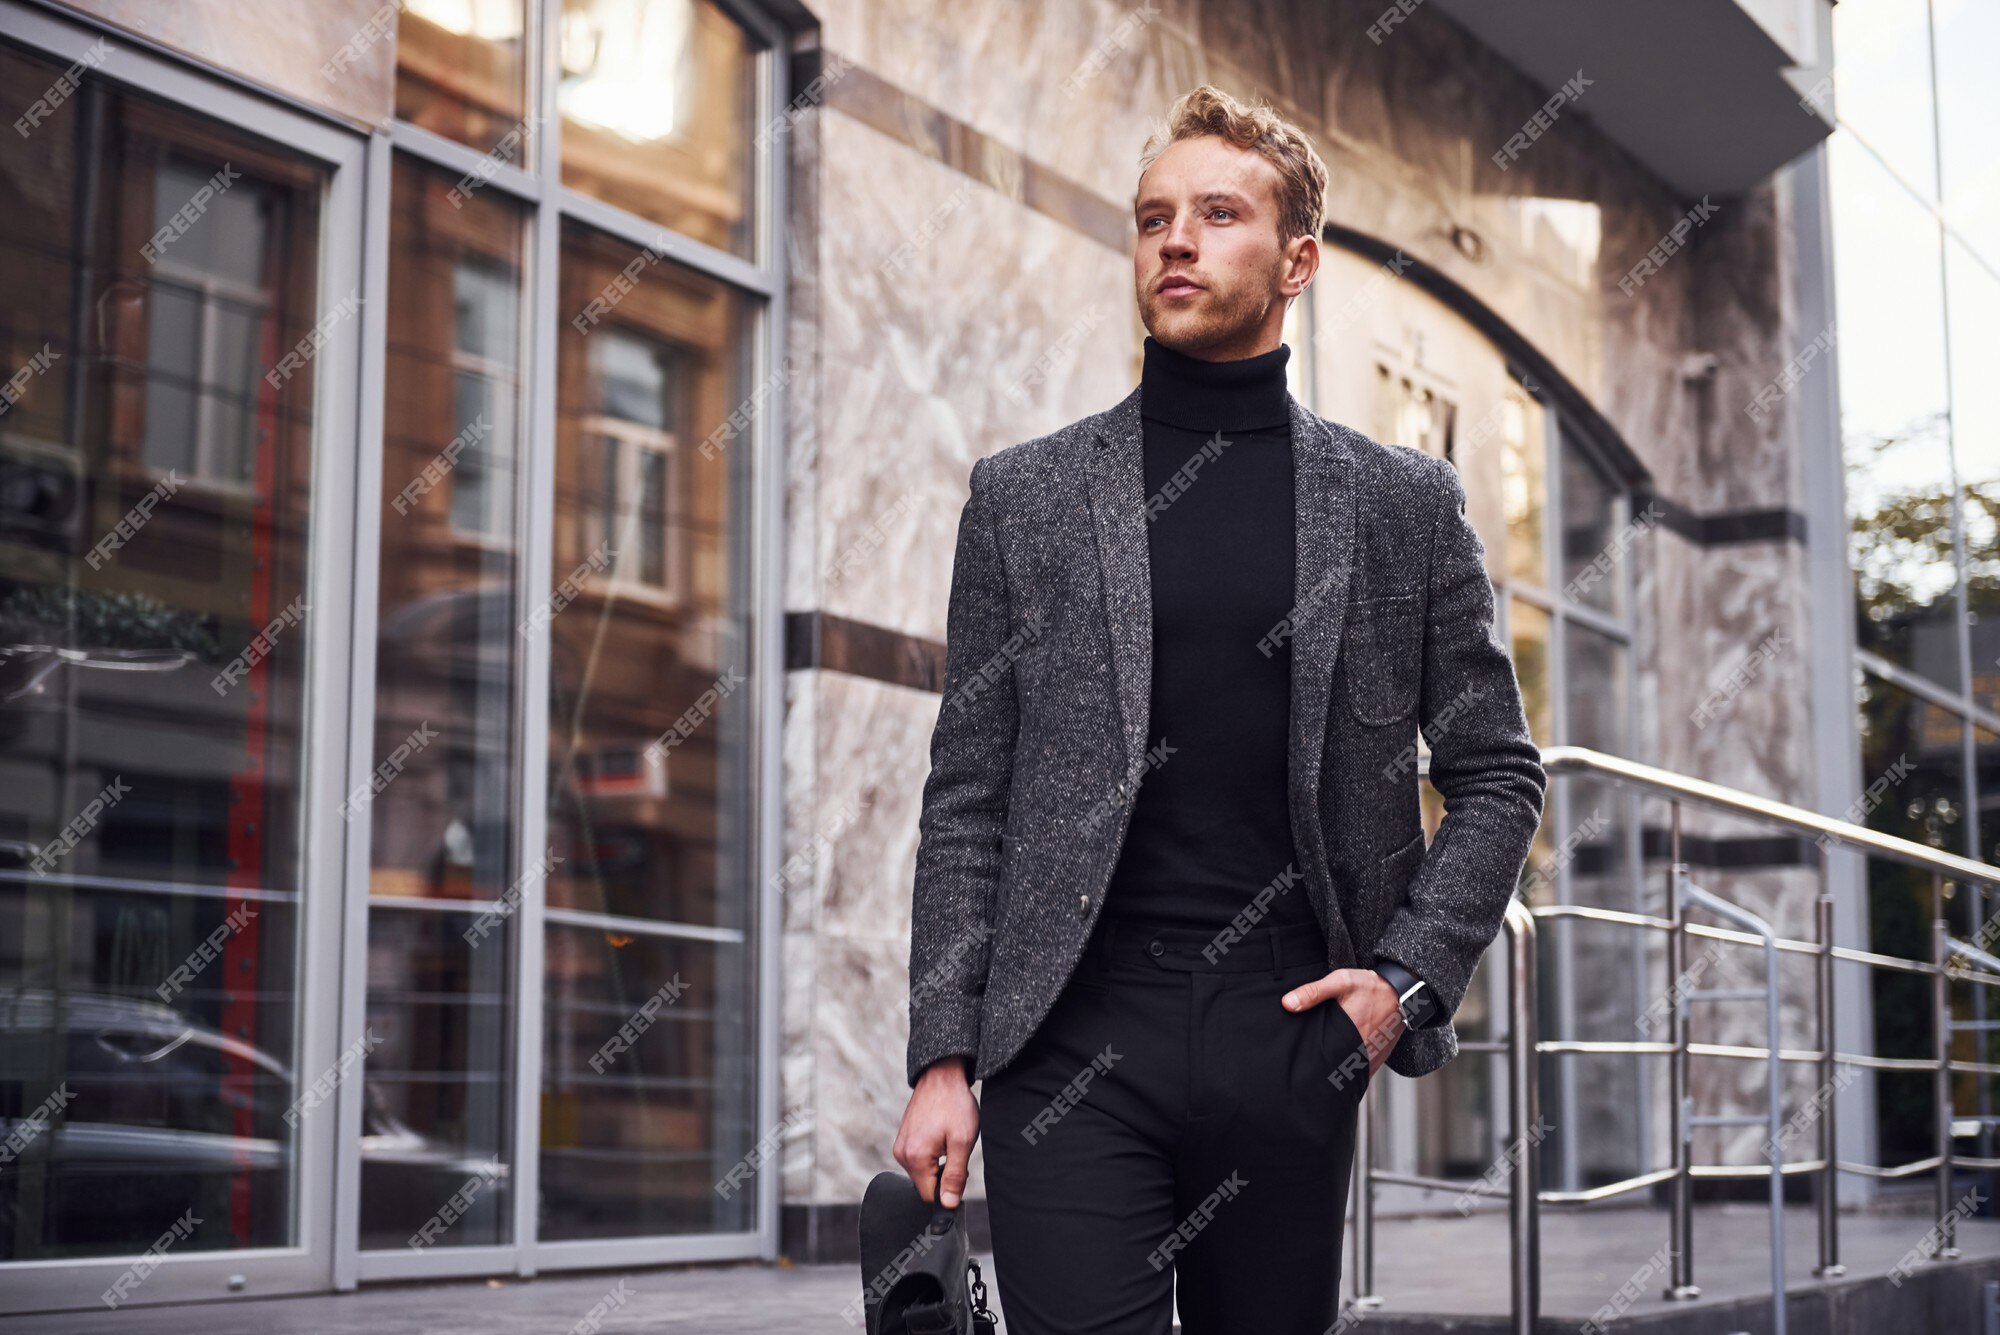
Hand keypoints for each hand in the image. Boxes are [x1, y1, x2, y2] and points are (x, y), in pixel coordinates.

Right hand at [894, 1056, 980, 1207]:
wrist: (942, 1076)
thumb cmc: (954, 1105)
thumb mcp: (962, 1142)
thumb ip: (954, 1176)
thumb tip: (948, 1204)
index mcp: (915, 1157)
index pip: (929, 1196)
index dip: (948, 1193)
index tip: (960, 1176)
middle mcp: (902, 1154)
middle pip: (926, 1185)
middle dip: (944, 1176)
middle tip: (957, 1153)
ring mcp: (901, 1146)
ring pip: (923, 1172)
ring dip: (939, 1165)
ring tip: (950, 1141)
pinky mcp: (904, 1139)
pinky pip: (919, 1159)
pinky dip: (932, 1155)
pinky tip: (942, 1137)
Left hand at [1280, 967, 1404, 1080]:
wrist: (1403, 993)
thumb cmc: (1372, 987)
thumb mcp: (1341, 981)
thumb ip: (1313, 992)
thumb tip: (1287, 1004)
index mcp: (1349, 1035)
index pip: (1323, 1061)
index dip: (1309, 1065)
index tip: (1298, 1063)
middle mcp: (1362, 1052)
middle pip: (1335, 1071)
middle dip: (1320, 1070)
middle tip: (1305, 1066)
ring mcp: (1372, 1059)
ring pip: (1348, 1073)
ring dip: (1336, 1070)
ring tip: (1321, 1064)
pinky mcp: (1378, 1060)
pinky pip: (1360, 1071)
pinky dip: (1349, 1068)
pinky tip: (1338, 1059)